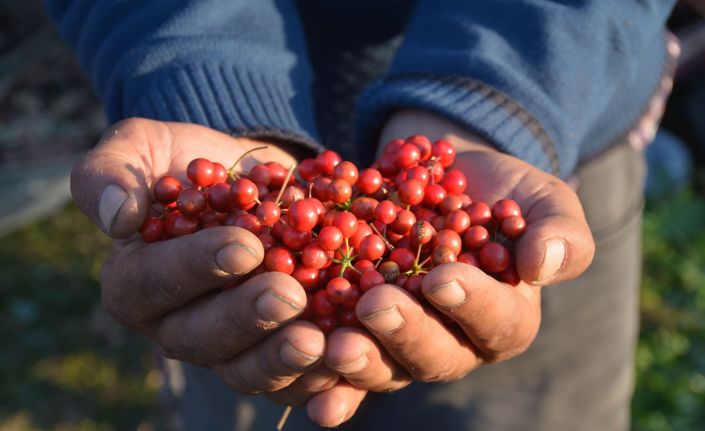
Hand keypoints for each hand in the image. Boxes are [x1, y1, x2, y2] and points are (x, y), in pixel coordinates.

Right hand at [71, 118, 328, 393]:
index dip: (195, 268)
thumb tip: (118, 217)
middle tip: (288, 294)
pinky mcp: (272, 351)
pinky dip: (318, 377)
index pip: (154, 283)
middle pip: (203, 338)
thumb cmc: (191, 163)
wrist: (253, 181)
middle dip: (247, 317)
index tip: (242, 247)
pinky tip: (344, 358)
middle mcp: (177, 326)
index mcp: (135, 283)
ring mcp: (228, 347)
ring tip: (319, 340)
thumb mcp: (143, 149)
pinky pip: (291, 379)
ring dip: (282, 359)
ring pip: (246, 370)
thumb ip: (110, 173)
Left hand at [314, 110, 594, 422]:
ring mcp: (402, 341)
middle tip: (375, 306)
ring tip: (330, 343)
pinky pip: (341, 361)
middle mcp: (454, 342)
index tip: (442, 277)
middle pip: (434, 354)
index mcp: (504, 318)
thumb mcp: (540, 200)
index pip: (496, 321)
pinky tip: (306, 389)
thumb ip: (559, 232)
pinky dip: (323, 377)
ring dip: (357, 360)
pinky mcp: (358, 331)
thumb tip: (544, 264)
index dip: (471, 303)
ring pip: (384, 366)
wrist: (437, 178)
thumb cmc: (497, 192)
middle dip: (405, 333)